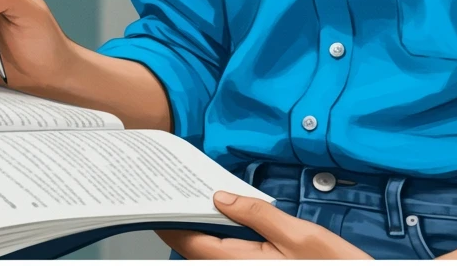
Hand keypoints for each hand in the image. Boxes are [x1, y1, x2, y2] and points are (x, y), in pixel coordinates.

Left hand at [156, 192, 372, 259]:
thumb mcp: (298, 234)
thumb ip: (257, 215)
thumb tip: (221, 197)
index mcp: (241, 265)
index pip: (193, 243)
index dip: (173, 222)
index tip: (159, 203)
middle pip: (198, 252)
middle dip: (185, 226)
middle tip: (177, 197)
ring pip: (213, 256)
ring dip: (202, 234)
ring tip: (200, 205)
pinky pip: (229, 259)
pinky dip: (221, 243)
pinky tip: (229, 224)